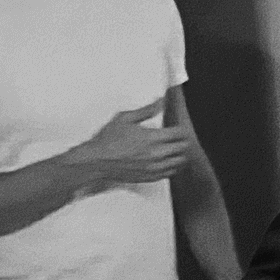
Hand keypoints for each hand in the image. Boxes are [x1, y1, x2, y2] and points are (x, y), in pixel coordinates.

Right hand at [62, 99, 190, 190]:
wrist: (97, 161)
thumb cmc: (108, 141)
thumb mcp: (125, 118)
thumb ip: (146, 110)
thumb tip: (159, 102)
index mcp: (152, 138)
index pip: (180, 134)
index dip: (181, 129)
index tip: (179, 128)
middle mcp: (156, 154)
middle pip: (183, 148)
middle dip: (182, 141)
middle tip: (177, 138)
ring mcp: (155, 167)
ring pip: (179, 162)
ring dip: (179, 154)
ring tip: (173, 149)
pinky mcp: (151, 177)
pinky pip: (171, 173)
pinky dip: (172, 166)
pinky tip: (166, 161)